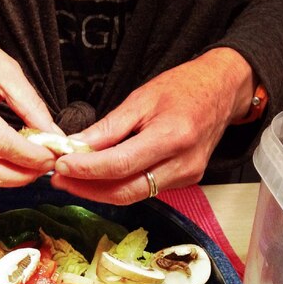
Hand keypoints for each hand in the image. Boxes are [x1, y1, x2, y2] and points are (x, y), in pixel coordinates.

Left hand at [50, 48, 255, 203]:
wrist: (223, 91)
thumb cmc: (183, 88)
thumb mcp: (141, 98)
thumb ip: (109, 127)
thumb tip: (76, 147)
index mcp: (172, 137)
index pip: (120, 165)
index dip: (87, 170)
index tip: (61, 166)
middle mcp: (182, 164)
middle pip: (125, 191)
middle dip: (87, 188)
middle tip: (59, 179)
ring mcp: (186, 177)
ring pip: (132, 195)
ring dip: (98, 190)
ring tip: (72, 179)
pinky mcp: (185, 183)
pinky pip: (143, 191)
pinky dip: (117, 186)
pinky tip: (98, 178)